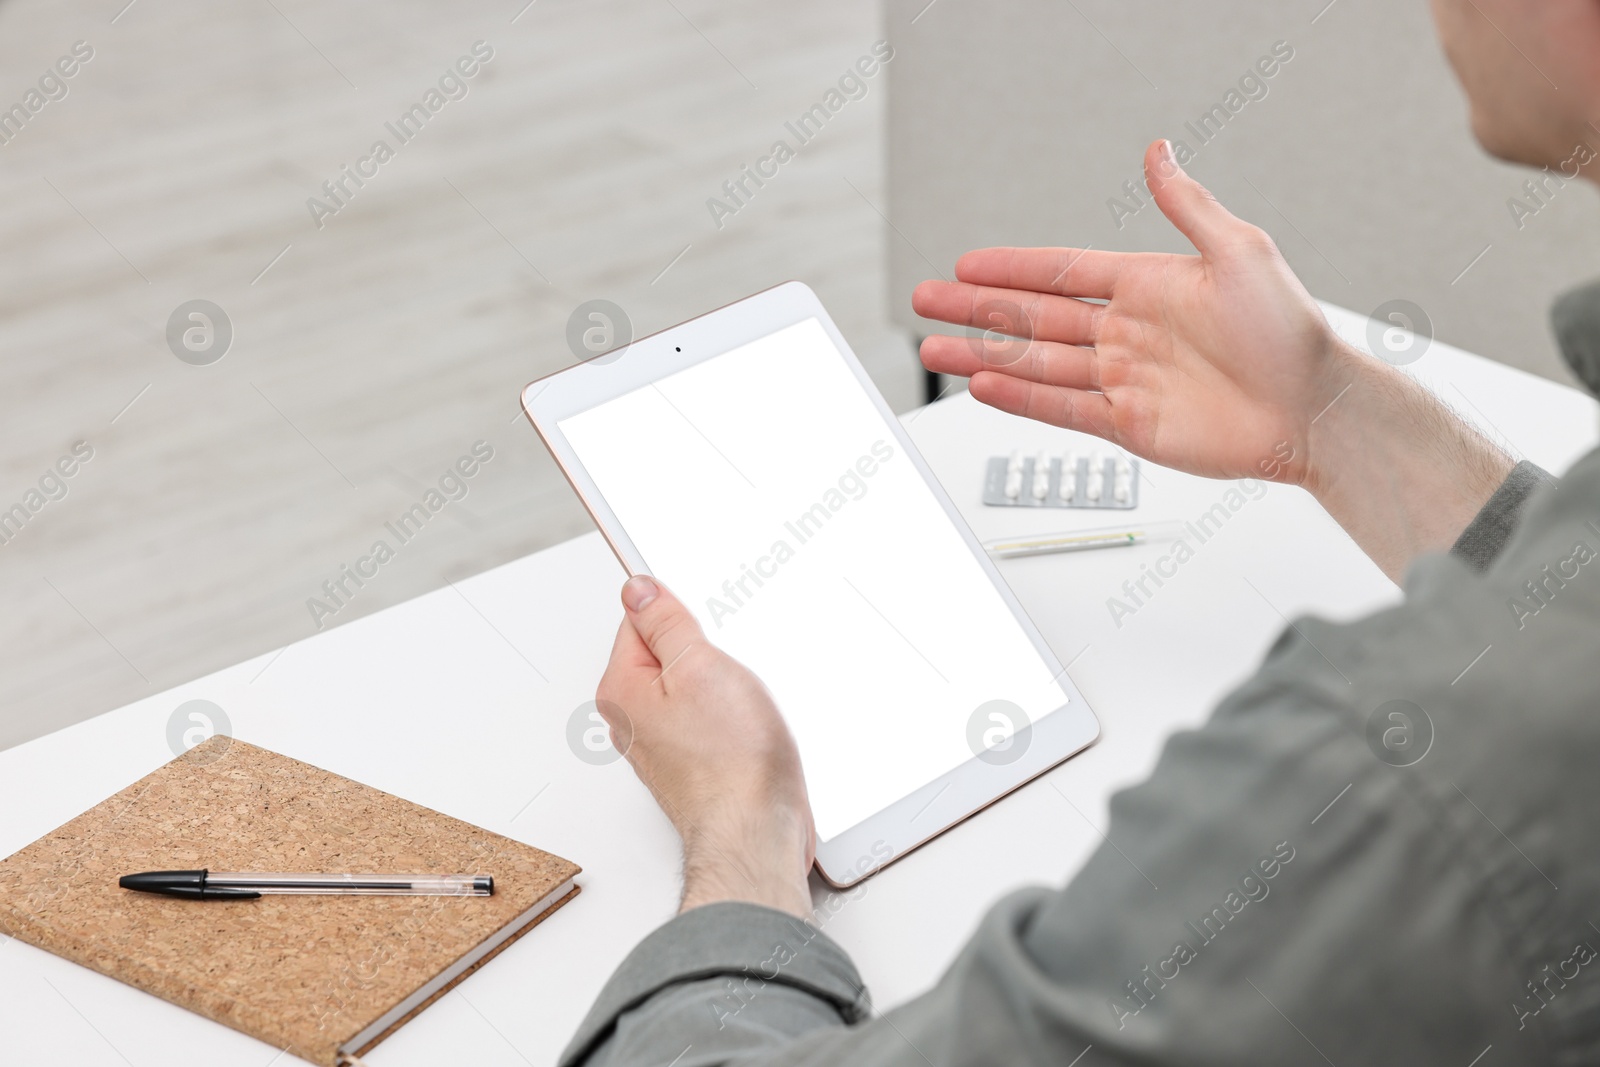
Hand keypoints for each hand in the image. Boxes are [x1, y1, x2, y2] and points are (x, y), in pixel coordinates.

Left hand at [595, 575, 813, 918]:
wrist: (756, 833)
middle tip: (730, 669)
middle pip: (669, 652)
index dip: (679, 613)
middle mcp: (636, 718)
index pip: (639, 620)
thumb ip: (665, 622)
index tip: (705, 625)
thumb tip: (640, 590)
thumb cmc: (730, 764)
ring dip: (727, 683)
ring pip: (697, 685)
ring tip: (744, 702)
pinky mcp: (697, 760)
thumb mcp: (699, 666)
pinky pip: (714, 716)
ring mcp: (667, 742)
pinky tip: (752, 724)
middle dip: (707, 650)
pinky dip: (736, 712)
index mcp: (623, 688)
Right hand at [914, 139, 1346, 485]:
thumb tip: (1158, 151)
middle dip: (976, 311)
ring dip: (982, 357)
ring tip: (934, 350)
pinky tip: (984, 385)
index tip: (966, 265)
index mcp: (1148, 286)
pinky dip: (1020, 398)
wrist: (1315, 410)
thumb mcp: (1241, 250)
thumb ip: (1187, 204)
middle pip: (1033, 319)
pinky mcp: (1129, 425)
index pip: (1060, 273)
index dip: (1011, 269)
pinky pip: (1062, 408)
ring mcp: (1124, 381)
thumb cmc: (1292, 332)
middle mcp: (1128, 333)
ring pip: (1035, 364)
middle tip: (926, 301)